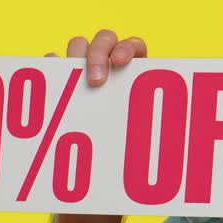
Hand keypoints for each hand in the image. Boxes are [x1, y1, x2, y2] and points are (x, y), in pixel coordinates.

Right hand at [44, 29, 146, 222]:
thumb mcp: (142, 147)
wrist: (93, 182)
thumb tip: (173, 141)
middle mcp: (109, 66)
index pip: (134, 45)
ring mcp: (82, 71)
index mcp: (135, 74)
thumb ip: (151, 135)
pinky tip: (48, 90)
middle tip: (96, 81)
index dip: (128, 47)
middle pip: (103, 39)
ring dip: (74, 58)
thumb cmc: (126, 160)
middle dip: (99, 52)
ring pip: (76, 47)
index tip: (122, 63)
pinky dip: (48, 70)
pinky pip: (49, 65)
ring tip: (72, 83)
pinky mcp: (59, 83)